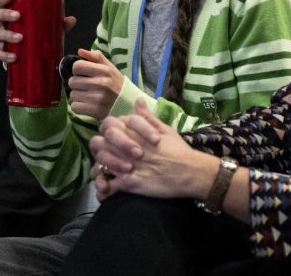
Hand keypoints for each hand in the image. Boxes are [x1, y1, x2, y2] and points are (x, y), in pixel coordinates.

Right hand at [0, 0, 76, 66]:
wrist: (31, 56)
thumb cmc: (37, 35)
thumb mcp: (48, 27)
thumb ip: (59, 23)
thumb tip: (71, 19)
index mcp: (12, 14)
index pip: (3, 3)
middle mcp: (4, 24)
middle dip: (6, 14)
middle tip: (18, 16)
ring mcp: (1, 38)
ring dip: (8, 35)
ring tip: (20, 38)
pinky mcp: (3, 52)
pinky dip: (4, 55)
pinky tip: (14, 57)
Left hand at [67, 49, 124, 119]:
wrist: (128, 105)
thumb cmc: (116, 84)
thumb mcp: (110, 68)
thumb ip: (96, 57)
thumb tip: (80, 51)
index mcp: (105, 70)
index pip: (78, 66)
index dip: (77, 70)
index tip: (82, 74)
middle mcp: (102, 83)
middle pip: (73, 81)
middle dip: (77, 84)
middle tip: (86, 87)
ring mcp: (99, 98)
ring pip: (73, 94)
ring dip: (78, 96)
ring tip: (87, 96)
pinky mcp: (95, 110)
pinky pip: (75, 106)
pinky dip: (79, 107)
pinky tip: (87, 105)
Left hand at [89, 99, 213, 201]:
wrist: (190, 172)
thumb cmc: (179, 150)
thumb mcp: (164, 129)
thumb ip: (147, 117)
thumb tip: (138, 101)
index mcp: (134, 131)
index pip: (109, 125)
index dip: (109, 132)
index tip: (117, 140)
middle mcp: (127, 146)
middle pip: (99, 143)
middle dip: (101, 149)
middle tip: (110, 156)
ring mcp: (126, 164)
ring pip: (100, 162)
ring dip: (101, 167)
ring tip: (109, 172)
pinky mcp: (129, 183)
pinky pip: (107, 186)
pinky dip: (104, 189)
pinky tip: (108, 189)